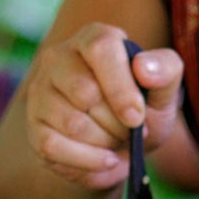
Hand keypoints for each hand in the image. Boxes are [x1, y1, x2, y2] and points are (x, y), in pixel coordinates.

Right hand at [22, 23, 184, 190]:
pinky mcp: (33, 124)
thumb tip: (143, 67)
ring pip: (71, 123)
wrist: (122, 142)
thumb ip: (165, 70)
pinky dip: (86, 160)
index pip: (101, 50)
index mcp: (95, 38)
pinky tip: (106, 159)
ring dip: (104, 141)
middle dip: (117, 121)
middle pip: (85, 92)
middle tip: (131, 129)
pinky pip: (53, 147)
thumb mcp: (165, 88)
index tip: (136, 117)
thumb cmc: (143, 105)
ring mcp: (40, 90)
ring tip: (117, 139)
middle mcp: (59, 57)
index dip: (121, 87)